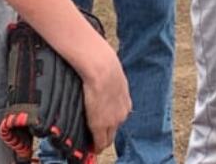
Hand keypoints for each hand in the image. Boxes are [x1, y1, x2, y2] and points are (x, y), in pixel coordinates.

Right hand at [77, 34, 131, 151]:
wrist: (102, 68)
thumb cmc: (105, 68)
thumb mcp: (114, 80)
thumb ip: (112, 90)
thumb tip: (104, 88)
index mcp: (125, 104)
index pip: (118, 122)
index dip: (109, 127)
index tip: (101, 129)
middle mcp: (122, 115)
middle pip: (114, 132)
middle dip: (104, 136)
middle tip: (93, 138)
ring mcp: (113, 121)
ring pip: (107, 139)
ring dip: (99, 140)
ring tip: (90, 141)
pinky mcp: (100, 126)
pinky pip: (99, 143)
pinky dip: (95, 147)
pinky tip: (89, 147)